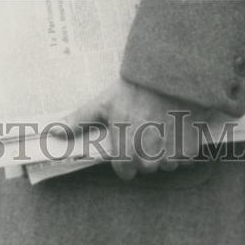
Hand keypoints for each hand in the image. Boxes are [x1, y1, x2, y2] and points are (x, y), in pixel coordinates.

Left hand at [61, 78, 210, 180]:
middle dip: (145, 157)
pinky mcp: (190, 145)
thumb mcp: (102, 102)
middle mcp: (148, 153)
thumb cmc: (132, 88)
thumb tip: (53, 133)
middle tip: (144, 135)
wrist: (168, 73)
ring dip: (165, 154)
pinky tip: (177, 130)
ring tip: (161, 130)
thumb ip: (78, 120)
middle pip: (146, 169)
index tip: (126, 151)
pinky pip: (186, 159)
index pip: (124, 171)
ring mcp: (171, 151)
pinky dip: (183, 149)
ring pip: (167, 165)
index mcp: (126, 145)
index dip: (124, 163)